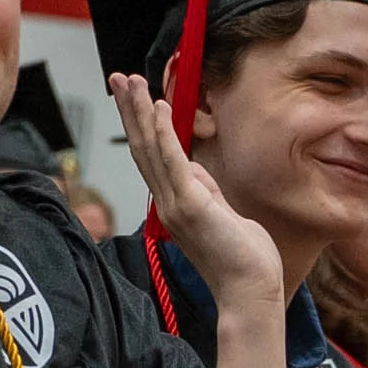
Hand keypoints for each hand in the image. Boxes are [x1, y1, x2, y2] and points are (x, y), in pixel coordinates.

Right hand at [106, 68, 280, 312]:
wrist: (249, 290)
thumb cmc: (242, 259)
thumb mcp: (221, 213)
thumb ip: (204, 189)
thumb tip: (192, 167)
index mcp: (173, 205)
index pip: (150, 157)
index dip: (139, 124)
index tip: (133, 96)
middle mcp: (167, 203)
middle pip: (141, 147)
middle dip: (130, 109)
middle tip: (118, 77)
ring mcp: (176, 204)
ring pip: (150, 149)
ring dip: (140, 112)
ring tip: (131, 81)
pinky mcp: (191, 205)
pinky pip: (173, 161)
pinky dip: (164, 132)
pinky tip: (158, 106)